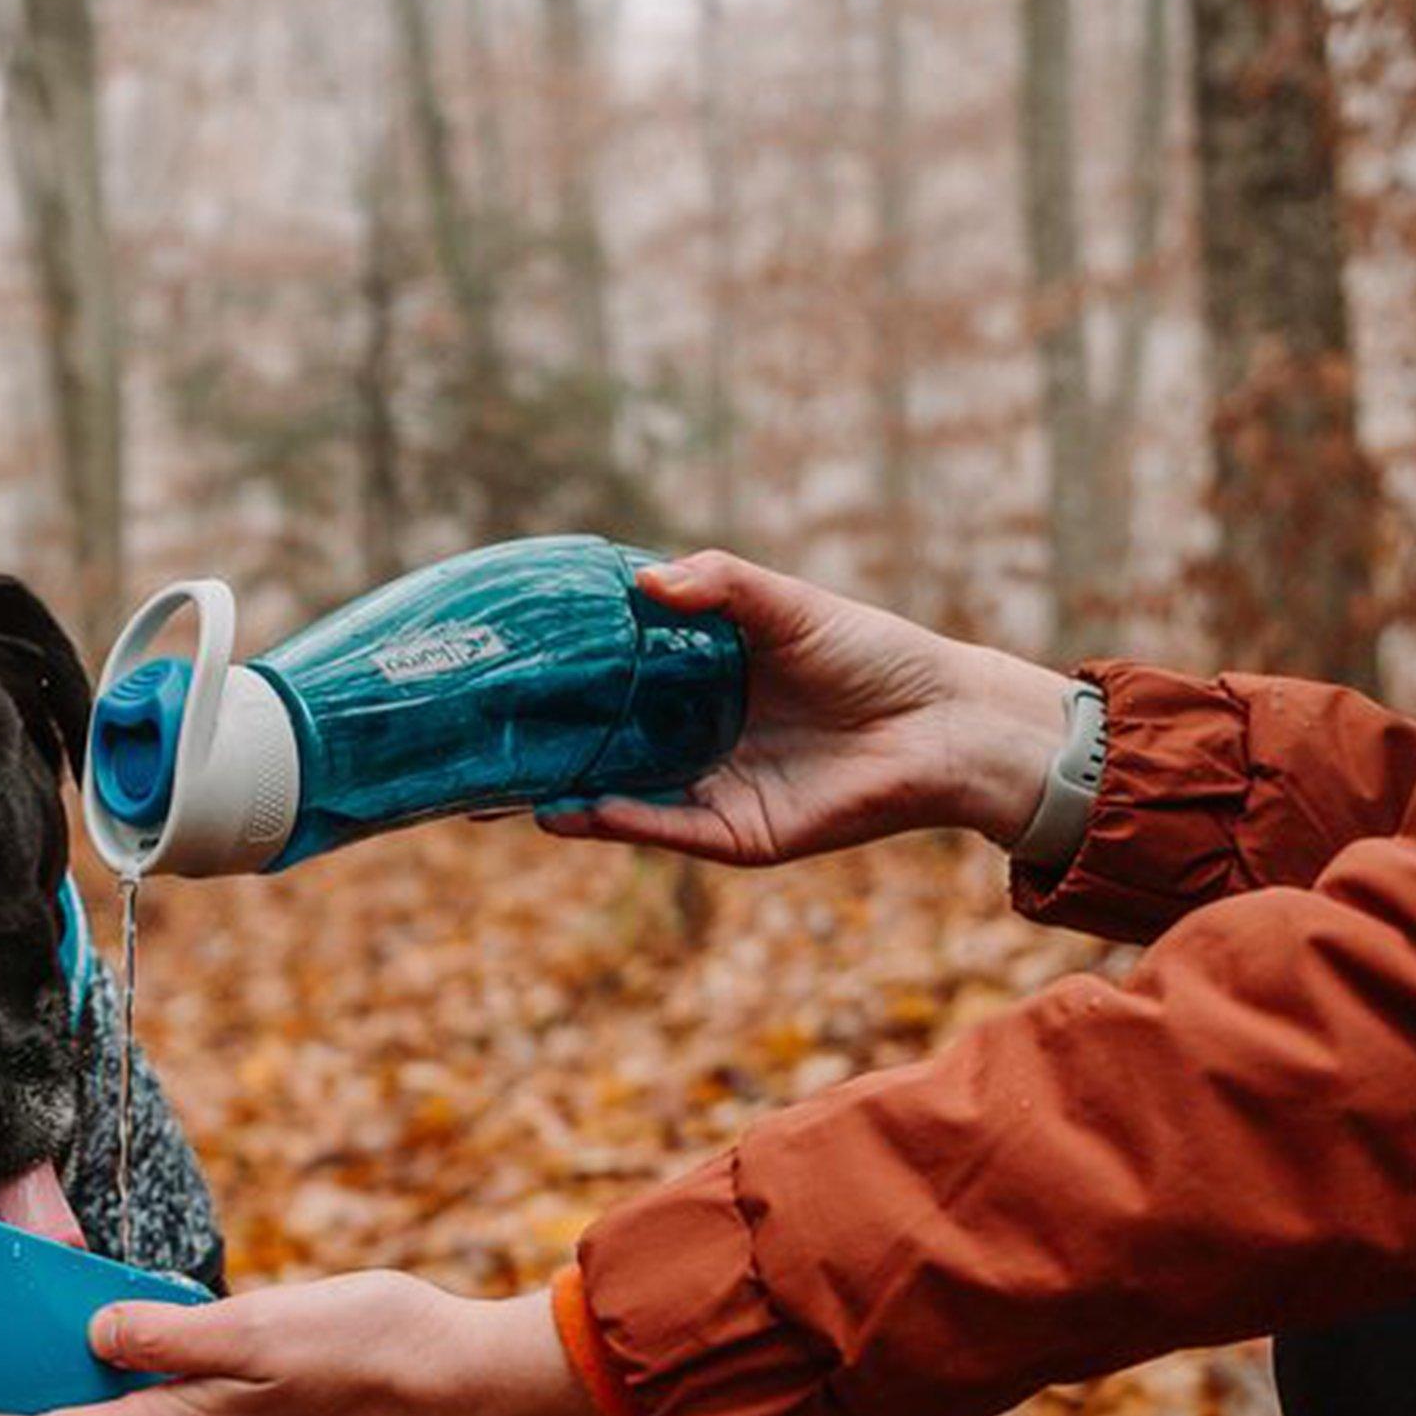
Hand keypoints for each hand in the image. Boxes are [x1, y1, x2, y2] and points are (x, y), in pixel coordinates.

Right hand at [536, 550, 1076, 866]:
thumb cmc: (874, 654)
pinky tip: (566, 808)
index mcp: (701, 683)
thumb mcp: (786, 604)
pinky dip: (613, 821)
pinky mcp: (735, 834)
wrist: (945, 723)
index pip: (614, 684)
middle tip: (471, 743)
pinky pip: (662, 828)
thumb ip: (717, 585)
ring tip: (497, 788)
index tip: (502, 670)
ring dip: (558, 793)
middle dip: (539, 751)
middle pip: (601, 747)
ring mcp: (710, 789)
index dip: (561, 681)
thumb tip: (641, 581)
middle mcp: (695, 740)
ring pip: (618, 795)